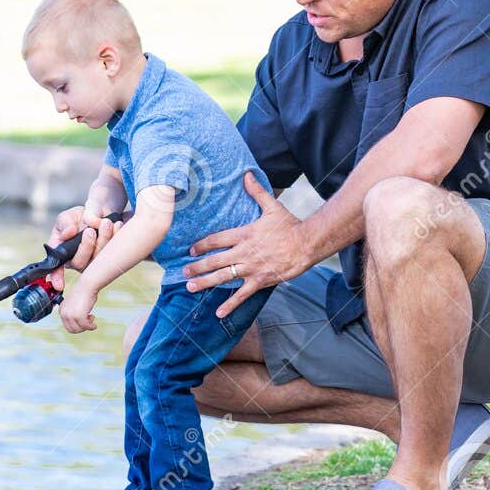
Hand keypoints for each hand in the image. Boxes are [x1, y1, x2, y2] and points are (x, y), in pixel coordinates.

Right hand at [47, 207, 121, 290]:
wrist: (97, 213)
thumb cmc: (77, 219)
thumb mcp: (67, 218)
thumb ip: (64, 224)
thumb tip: (68, 233)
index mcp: (63, 254)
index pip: (56, 267)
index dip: (57, 277)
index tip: (59, 285)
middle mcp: (77, 261)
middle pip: (80, 263)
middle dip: (87, 247)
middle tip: (90, 231)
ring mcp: (93, 262)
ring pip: (98, 258)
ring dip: (103, 239)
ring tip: (106, 222)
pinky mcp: (108, 258)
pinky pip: (113, 252)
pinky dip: (115, 236)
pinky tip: (117, 224)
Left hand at [59, 280, 98, 333]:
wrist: (87, 285)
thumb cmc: (84, 293)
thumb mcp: (75, 304)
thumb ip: (73, 313)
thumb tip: (79, 325)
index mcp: (61, 310)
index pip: (67, 325)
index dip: (77, 325)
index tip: (84, 319)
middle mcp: (63, 313)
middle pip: (72, 329)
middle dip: (81, 328)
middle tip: (89, 320)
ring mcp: (70, 315)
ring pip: (78, 329)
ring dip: (86, 327)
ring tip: (91, 318)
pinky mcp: (78, 316)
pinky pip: (85, 326)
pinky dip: (91, 327)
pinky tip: (94, 325)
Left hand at [183, 174, 308, 317]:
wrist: (307, 243)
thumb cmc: (290, 225)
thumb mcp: (272, 206)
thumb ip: (256, 192)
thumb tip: (246, 175)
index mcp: (244, 234)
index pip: (216, 240)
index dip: (201, 245)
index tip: (190, 250)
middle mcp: (244, 252)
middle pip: (215, 260)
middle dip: (197, 266)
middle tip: (183, 272)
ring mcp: (251, 268)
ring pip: (223, 277)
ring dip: (206, 283)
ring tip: (190, 287)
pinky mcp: (260, 281)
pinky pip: (242, 295)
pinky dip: (230, 305)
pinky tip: (219, 313)